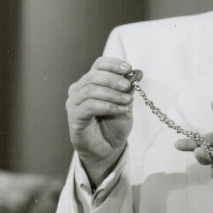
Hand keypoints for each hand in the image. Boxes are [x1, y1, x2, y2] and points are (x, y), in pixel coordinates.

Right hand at [66, 57, 134, 184]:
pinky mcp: (74, 117)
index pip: (99, 65)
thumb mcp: (126, 103)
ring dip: (112, 94)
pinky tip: (121, 110)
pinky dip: (108, 106)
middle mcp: (79, 89)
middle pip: (94, 75)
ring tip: (127, 101)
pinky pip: (89, 106)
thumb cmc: (114, 124)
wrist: (108, 148)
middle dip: (113, 79)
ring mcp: (74, 103)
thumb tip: (138, 72)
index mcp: (91, 82)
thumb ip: (129, 88)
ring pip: (91, 90)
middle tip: (128, 86)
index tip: (128, 69)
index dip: (113, 64)